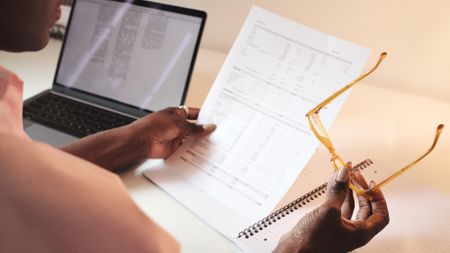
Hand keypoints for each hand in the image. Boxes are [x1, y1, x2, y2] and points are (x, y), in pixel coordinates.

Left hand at [62, 106, 214, 170]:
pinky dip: (194, 151)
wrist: (141, 141)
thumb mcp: (178, 123)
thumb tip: (208, 127)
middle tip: (218, 132)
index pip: (195, 113)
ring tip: (214, 143)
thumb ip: (194, 127)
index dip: (205, 115)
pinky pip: (187, 150)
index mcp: (177, 113)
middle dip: (205, 130)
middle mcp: (178, 125)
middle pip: (195, 127)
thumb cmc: (153, 126)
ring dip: (200, 141)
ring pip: (192, 139)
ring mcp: (176, 137)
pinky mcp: (174, 149)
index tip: (216, 118)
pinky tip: (203, 152)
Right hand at [274, 163, 388, 252]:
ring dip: (347, 190)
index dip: (378, 198)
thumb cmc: (313, 241)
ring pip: (349, 206)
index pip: (380, 215)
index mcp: (361, 233)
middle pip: (365, 208)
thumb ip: (338, 190)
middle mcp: (353, 232)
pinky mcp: (328, 226)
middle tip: (355, 176)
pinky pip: (337, 207)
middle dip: (361, 190)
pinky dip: (336, 195)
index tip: (371, 184)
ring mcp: (340, 229)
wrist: (294, 250)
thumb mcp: (328, 211)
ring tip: (342, 176)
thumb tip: (345, 173)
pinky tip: (332, 185)